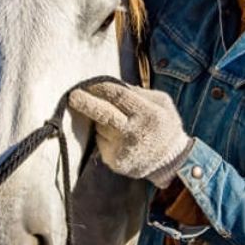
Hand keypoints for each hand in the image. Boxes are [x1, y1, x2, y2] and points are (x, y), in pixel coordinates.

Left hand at [69, 82, 191, 187]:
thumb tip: (114, 84)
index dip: (101, 88)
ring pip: (100, 127)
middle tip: (73, 96)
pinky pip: (100, 142)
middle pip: (103, 115)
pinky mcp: (115, 162)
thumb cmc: (165, 126)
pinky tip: (117, 137)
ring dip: (100, 121)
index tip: (89, 83)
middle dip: (86, 104)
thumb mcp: (162, 102)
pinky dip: (103, 136)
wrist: (171, 162)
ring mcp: (123, 149)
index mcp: (148, 114)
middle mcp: (134, 133)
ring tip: (117, 122)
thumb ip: (139, 92)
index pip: (118, 96)